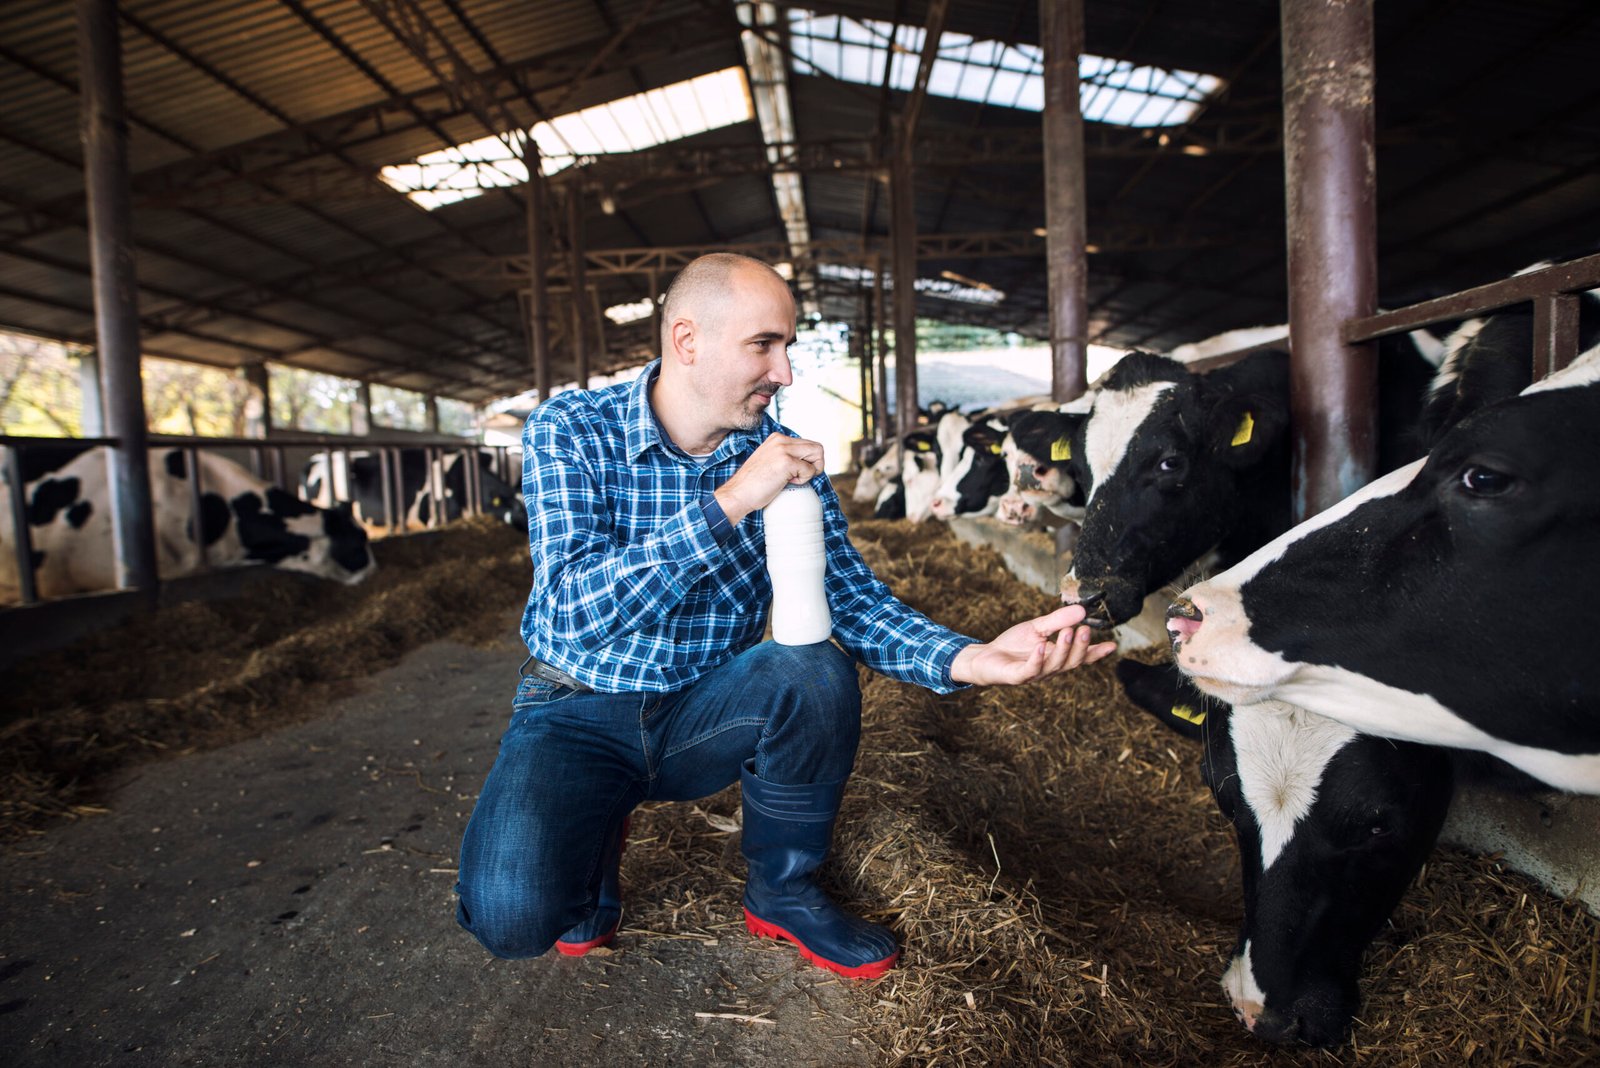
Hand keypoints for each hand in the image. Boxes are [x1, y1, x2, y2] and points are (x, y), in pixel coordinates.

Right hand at [714, 433, 824, 523]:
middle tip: (797, 477)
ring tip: (791, 479)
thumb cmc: (754, 484)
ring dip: (810, 471)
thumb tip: (809, 462)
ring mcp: (783, 449)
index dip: (808, 462)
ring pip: (818, 454)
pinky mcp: (786, 461)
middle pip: (817, 448)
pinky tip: (785, 482)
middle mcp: (781, 439)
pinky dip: (803, 480)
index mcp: (777, 438)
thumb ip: (786, 456)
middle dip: (815, 466)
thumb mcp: (771, 462)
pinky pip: (810, 470)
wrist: (738, 494)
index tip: (795, 473)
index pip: (809, 444)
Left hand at [948, 603, 1116, 685]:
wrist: (986, 657)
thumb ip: (1058, 621)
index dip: (1096, 653)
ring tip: (1068, 631)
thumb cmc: (1013, 645)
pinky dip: (1037, 659)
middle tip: (1084, 630)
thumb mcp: (1038, 627)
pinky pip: (1031, 671)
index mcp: (1057, 657)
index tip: (1112, 645)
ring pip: (1055, 665)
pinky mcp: (1017, 677)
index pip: (1081, 656)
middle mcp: (1050, 668)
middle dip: (1080, 647)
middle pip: (1072, 662)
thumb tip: (1082, 610)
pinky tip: (1041, 646)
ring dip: (1063, 649)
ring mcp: (1035, 674)